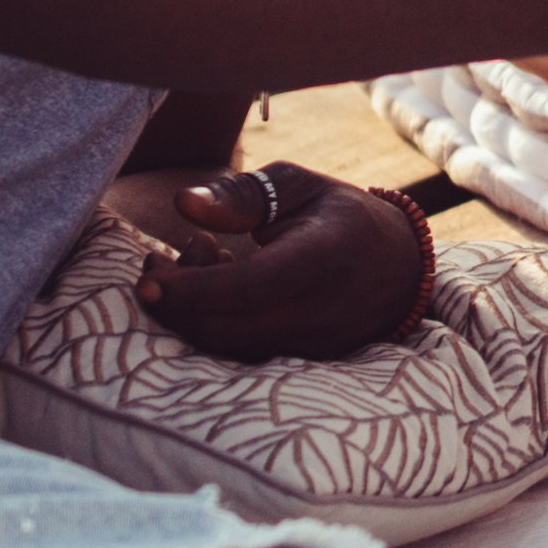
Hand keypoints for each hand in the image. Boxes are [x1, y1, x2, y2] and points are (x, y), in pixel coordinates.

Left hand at [108, 159, 436, 361]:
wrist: (400, 266)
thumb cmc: (337, 215)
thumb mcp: (295, 186)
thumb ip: (238, 195)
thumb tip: (181, 203)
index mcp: (323, 258)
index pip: (249, 287)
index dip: (191, 288)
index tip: (147, 278)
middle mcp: (321, 311)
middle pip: (227, 328)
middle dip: (175, 303)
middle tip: (157, 261)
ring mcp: (314, 344)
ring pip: (229, 345)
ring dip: (191, 312)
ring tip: (195, 260)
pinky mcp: (304, 361)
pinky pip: (243, 352)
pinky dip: (214, 324)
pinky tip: (216, 285)